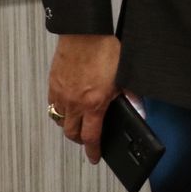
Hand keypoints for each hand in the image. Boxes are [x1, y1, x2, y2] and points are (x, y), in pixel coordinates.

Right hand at [47, 33, 121, 163]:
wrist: (84, 33)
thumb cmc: (106, 50)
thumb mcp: (124, 76)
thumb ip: (130, 96)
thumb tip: (138, 109)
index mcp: (94, 103)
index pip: (91, 137)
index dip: (93, 151)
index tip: (94, 158)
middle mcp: (75, 103)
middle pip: (71, 133)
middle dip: (80, 139)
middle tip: (87, 138)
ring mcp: (61, 94)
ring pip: (60, 120)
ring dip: (68, 125)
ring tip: (78, 122)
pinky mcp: (53, 84)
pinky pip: (52, 105)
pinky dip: (59, 110)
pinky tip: (67, 105)